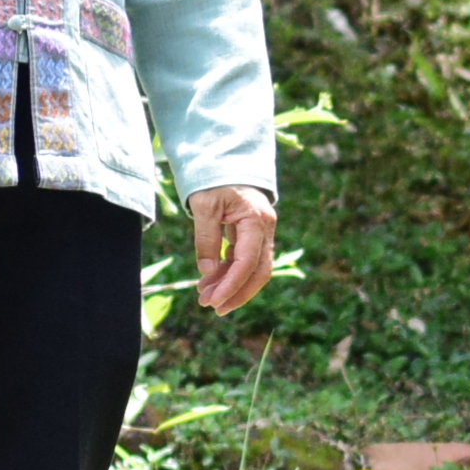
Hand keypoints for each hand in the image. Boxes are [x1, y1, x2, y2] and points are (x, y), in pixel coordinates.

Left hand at [189, 186, 276, 314]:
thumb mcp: (204, 207)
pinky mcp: (252, 235)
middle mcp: (265, 229)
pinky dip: (229, 273)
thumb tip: (208, 272)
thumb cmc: (214, 180)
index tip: (214, 301)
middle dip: (237, 293)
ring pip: (253, 269)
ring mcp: (261, 233)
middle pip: (259, 272)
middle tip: (213, 308)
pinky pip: (245, 260)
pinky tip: (210, 281)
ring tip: (205, 296)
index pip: (248, 262)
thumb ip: (206, 239)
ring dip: (231, 286)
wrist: (226, 162)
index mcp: (256, 220)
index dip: (232, 285)